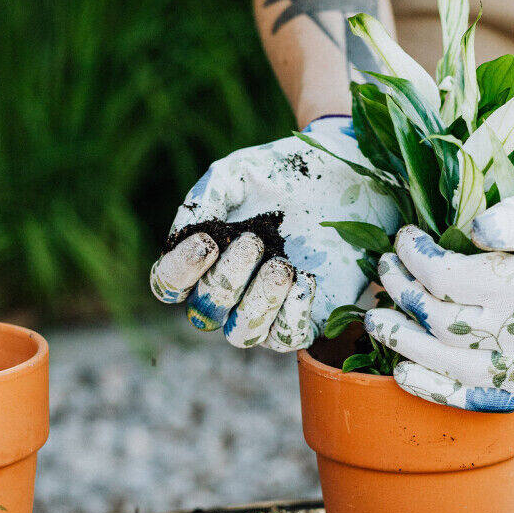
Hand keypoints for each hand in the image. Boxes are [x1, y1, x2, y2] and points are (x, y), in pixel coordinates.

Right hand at [150, 117, 397, 350]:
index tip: (206, 241)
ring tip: (282, 266)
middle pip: (206, 313)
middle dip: (227, 280)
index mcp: (203, 260)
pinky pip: (288, 339)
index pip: (169, 285)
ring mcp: (267, 310)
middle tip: (253, 241)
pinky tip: (305, 279)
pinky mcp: (307, 317)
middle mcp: (229, 293)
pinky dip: (293, 313)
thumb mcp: (240, 173)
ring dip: (259, 302)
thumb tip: (181, 233)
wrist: (344, 176)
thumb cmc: (284, 174)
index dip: (180, 271)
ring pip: (243, 335)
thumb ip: (206, 197)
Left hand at [364, 148, 513, 409]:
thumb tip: (468, 234)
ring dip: (408, 346)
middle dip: (403, 295)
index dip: (417, 258)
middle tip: (382, 272)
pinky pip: (488, 399)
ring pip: (457, 368)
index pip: (454, 279)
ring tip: (377, 321)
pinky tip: (406, 376)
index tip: (404, 238)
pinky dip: (442, 392)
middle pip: (447, 324)